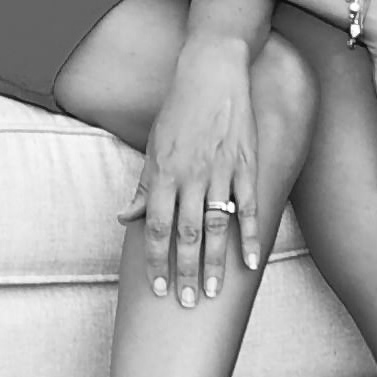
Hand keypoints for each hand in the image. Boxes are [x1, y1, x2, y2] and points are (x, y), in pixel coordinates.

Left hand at [117, 38, 260, 305]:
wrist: (212, 73)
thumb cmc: (179, 110)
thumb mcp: (153, 145)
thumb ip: (143, 185)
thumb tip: (124, 217)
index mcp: (163, 172)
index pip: (155, 226)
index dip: (155, 260)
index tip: (158, 288)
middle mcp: (190, 175)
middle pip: (186, 233)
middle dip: (186, 271)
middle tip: (189, 303)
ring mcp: (220, 170)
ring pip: (217, 225)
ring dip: (216, 262)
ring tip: (215, 292)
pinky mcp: (245, 164)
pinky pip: (249, 206)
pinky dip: (251, 235)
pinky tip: (251, 262)